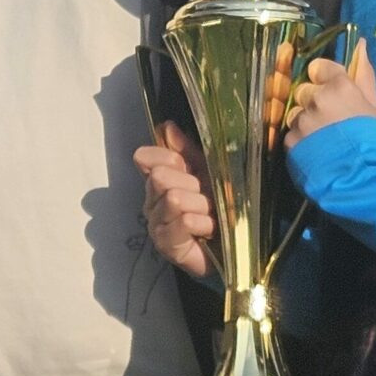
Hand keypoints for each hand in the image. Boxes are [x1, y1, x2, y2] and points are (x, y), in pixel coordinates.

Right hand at [133, 121, 217, 278]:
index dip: (168, 158)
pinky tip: (208, 230)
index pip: (145, 157)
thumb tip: (168, 126)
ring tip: (210, 217)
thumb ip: (188, 151)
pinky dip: (204, 223)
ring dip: (201, 206)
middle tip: (206, 200)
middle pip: (161, 177)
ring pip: (174, 198)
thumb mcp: (207, 173)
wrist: (230, 249)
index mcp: (157, 181)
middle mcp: (151, 202)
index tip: (189, 169)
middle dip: (192, 185)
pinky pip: (185, 221)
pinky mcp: (166, 244)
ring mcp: (156, 224)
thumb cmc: (217, 210)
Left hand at [285, 36, 375, 143]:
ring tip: (321, 139)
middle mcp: (317, 98)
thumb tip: (360, 43)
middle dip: (313, 102)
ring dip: (305, 122)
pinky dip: (300, 140)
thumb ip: (364, 73)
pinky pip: (291, 133)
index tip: (330, 91)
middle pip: (305, 90)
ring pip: (296, 113)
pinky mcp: (291, 140)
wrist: (360, 176)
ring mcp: (302, 120)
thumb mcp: (373, 104)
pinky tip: (314, 150)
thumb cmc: (371, 138)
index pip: (319, 67)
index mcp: (339, 86)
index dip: (323, 78)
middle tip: (329, 121)